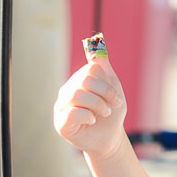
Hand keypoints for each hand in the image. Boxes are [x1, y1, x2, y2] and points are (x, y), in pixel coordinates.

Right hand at [53, 42, 126, 159]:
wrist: (111, 137)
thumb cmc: (111, 112)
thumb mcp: (112, 86)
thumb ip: (103, 65)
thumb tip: (97, 38)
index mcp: (78, 81)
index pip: (90, 69)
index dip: (107, 84)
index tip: (115, 98)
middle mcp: (67, 91)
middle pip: (84, 80)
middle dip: (105, 94)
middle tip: (111, 107)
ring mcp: (61, 107)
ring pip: (77, 94)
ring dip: (98, 105)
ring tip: (104, 114)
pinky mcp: (60, 123)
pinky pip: (72, 113)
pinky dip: (89, 116)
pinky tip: (92, 121)